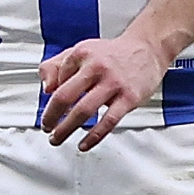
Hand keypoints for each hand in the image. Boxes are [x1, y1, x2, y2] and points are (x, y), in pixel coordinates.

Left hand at [35, 31, 172, 148]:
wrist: (147, 50)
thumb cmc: (112, 54)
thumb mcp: (80, 51)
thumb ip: (56, 66)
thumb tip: (46, 88)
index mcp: (82, 54)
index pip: (57, 79)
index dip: (50, 96)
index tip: (50, 108)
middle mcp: (97, 67)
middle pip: (65, 96)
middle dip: (50, 116)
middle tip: (46, 127)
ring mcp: (113, 83)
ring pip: (83, 111)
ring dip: (66, 129)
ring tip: (57, 137)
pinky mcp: (129, 98)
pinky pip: (108, 122)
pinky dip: (93, 137)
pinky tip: (83, 144)